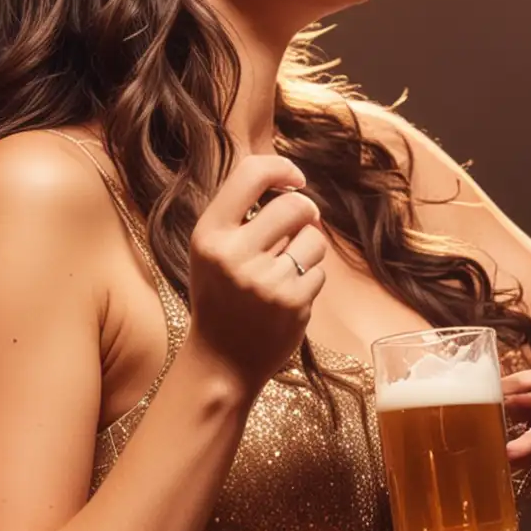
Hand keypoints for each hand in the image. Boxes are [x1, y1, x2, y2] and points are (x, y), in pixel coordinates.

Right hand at [184, 155, 328, 395]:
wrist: (220, 362)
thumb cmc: (221, 296)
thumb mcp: (213, 250)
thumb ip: (241, 214)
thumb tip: (293, 181)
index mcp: (209, 235)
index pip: (250, 174)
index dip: (281, 168)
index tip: (294, 179)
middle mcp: (233, 255)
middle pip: (295, 205)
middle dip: (305, 213)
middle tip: (298, 228)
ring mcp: (265, 281)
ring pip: (314, 239)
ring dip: (308, 251)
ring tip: (284, 271)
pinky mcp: (292, 303)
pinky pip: (320, 271)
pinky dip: (310, 281)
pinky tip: (287, 297)